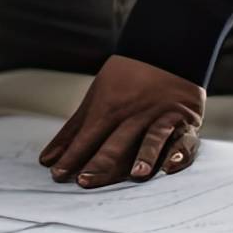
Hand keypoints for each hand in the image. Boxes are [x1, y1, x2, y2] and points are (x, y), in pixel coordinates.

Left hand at [39, 55, 204, 188]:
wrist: (166, 51)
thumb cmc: (124, 82)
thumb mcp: (95, 100)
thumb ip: (72, 132)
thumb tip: (46, 161)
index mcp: (111, 106)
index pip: (89, 135)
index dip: (73, 155)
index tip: (58, 174)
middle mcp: (136, 113)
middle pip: (118, 141)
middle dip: (102, 161)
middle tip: (85, 181)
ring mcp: (161, 116)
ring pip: (152, 137)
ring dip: (145, 156)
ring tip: (135, 175)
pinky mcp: (185, 121)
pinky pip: (185, 139)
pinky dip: (180, 153)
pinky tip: (171, 167)